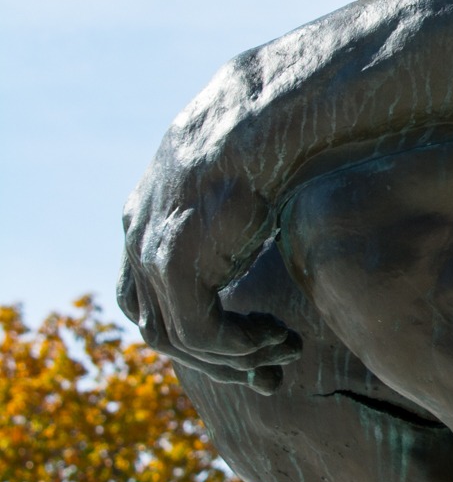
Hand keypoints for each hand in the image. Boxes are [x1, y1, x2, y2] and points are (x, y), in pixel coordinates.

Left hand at [118, 70, 298, 391]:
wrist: (272, 114)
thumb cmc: (274, 137)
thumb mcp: (242, 180)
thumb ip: (231, 214)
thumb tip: (264, 224)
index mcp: (148, 213)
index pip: (150, 295)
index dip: (195, 330)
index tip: (249, 339)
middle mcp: (139, 234)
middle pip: (157, 325)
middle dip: (215, 357)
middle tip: (270, 367)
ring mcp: (151, 249)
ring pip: (175, 338)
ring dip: (231, 356)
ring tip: (284, 346)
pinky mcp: (175, 264)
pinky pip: (197, 332)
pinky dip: (238, 346)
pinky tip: (278, 334)